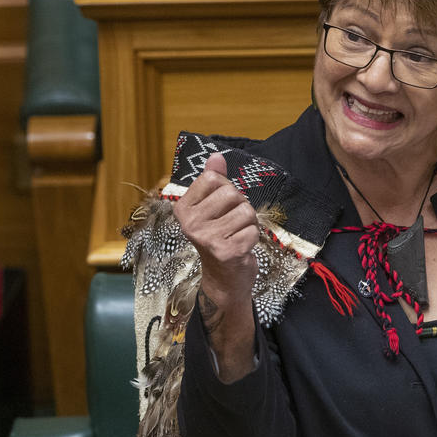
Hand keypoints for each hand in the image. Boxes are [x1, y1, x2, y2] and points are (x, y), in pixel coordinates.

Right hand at [174, 153, 258, 306]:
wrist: (224, 279)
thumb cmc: (219, 238)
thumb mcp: (212, 208)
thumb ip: (214, 181)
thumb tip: (216, 156)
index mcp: (183, 208)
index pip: (213, 178)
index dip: (226, 189)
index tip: (220, 208)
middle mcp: (191, 223)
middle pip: (232, 193)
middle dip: (240, 206)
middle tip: (232, 223)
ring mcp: (208, 238)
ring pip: (246, 211)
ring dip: (249, 223)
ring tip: (237, 235)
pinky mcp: (228, 251)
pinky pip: (253, 230)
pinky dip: (253, 237)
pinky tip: (242, 247)